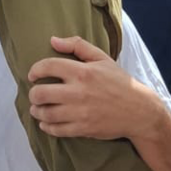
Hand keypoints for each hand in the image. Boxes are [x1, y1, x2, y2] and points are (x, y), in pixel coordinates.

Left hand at [28, 35, 157, 139]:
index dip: (35, 70)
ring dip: (36, 111)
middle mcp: (78, 92)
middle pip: (41, 93)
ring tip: (37, 108)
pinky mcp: (82, 129)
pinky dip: (46, 126)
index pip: (48, 66)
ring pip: (46, 113)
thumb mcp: (102, 58)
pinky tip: (45, 122)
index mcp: (83, 71)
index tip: (32, 75)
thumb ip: (77, 45)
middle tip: (35, 94)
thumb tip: (53, 40)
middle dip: (33, 94)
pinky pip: (56, 130)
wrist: (138, 110)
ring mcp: (79, 112)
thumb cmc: (119, 81)